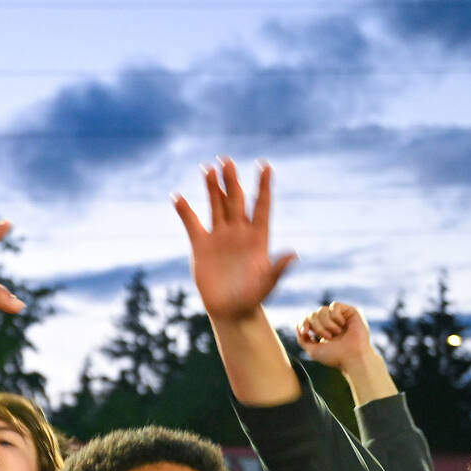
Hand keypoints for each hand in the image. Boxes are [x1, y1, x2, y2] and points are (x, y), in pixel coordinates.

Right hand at [174, 158, 296, 321]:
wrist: (230, 309)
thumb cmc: (253, 297)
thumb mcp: (267, 283)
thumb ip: (278, 268)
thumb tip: (293, 255)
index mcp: (257, 237)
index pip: (261, 206)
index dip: (263, 186)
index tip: (265, 165)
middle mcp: (239, 231)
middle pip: (236, 200)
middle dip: (232, 181)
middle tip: (227, 161)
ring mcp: (219, 236)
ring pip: (216, 206)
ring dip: (212, 188)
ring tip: (208, 169)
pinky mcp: (201, 245)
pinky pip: (192, 223)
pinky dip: (185, 211)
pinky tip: (177, 197)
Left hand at [295, 300, 375, 370]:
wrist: (352, 357)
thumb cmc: (335, 356)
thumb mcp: (313, 350)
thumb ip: (303, 339)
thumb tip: (297, 325)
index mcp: (321, 330)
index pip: (307, 320)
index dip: (303, 323)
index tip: (305, 332)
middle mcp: (330, 322)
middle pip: (313, 314)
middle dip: (317, 327)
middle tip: (328, 337)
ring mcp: (340, 316)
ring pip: (322, 310)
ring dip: (326, 324)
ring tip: (336, 333)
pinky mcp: (350, 311)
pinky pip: (334, 305)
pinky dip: (335, 316)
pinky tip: (343, 324)